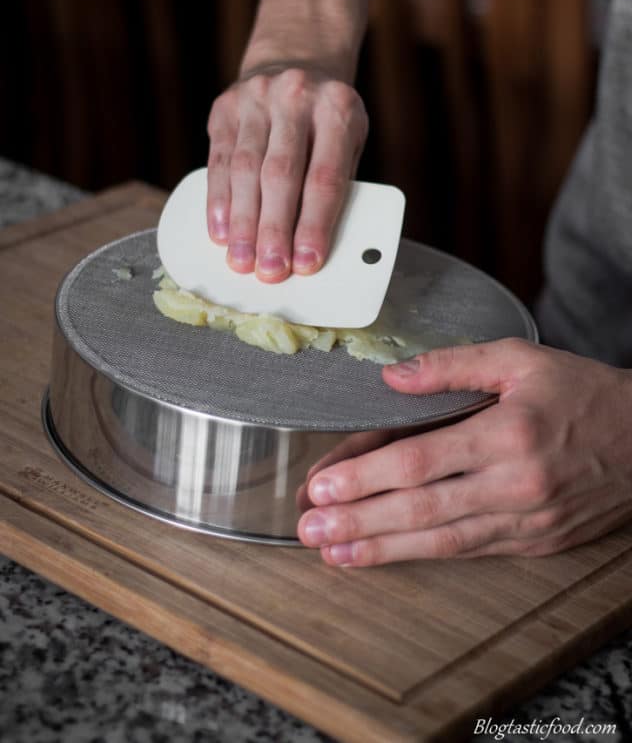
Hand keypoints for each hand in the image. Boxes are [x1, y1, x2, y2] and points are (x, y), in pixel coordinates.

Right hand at [206, 66, 367, 282]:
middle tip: (269, 271)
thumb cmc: (326, 120)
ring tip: (242, 261)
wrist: (296, 60)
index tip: (306, 262)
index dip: (314, 224)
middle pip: (280, 174)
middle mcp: (296, 98)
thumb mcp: (348, 141)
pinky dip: (218, 201)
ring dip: (242, 222)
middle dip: (273, 229)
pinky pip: (219, 160)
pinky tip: (220, 232)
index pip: (325, 176)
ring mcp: (256, 98)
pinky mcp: (225, 107)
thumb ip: (335, 184)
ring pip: (244, 170)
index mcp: (338, 109)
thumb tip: (311, 247)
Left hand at [297, 338, 631, 564]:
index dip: (366, 475)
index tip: (322, 485)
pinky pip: (468, 550)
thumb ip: (452, 365)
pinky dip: (422, 555)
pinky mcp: (531, 540)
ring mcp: (524, 519)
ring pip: (440, 540)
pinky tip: (387, 554)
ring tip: (333, 553)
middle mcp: (514, 484)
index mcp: (508, 433)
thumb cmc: (583, 394)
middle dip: (359, 521)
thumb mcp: (520, 360)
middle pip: (421, 508)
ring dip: (381, 548)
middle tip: (309, 530)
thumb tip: (392, 377)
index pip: (420, 459)